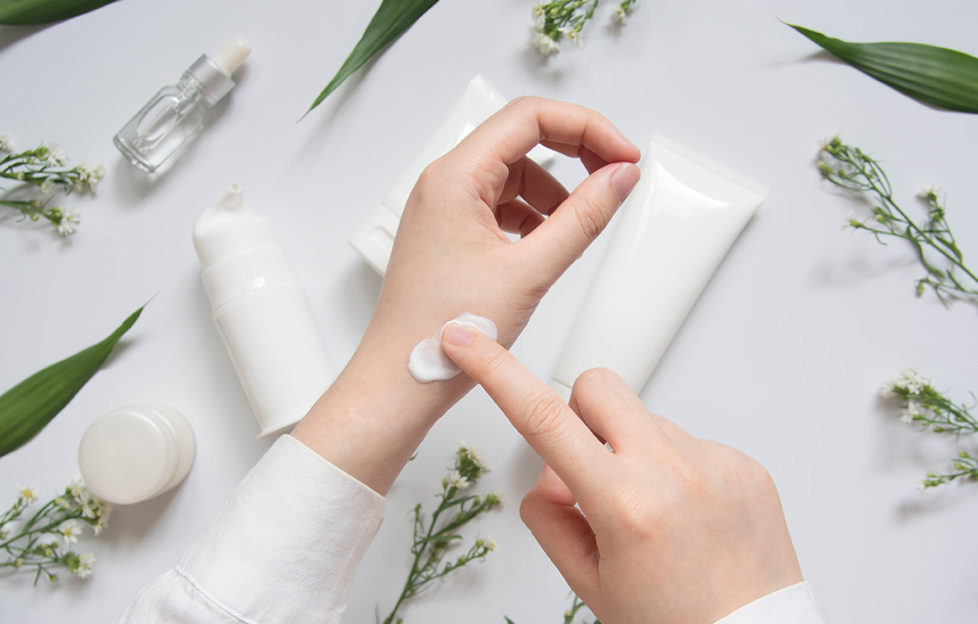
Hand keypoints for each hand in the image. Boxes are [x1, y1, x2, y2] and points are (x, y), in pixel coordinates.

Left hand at [293, 97, 639, 492]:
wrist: (401, 380)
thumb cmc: (441, 333)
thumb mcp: (529, 272)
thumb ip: (582, 219)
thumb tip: (618, 179)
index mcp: (454, 178)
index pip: (529, 117)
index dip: (585, 127)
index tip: (622, 154)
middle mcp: (445, 184)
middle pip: (522, 138)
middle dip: (575, 152)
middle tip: (616, 176)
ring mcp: (446, 209)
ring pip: (515, 174)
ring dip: (556, 191)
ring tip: (581, 224)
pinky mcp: (451, 233)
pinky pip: (502, 205)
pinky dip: (535, 216)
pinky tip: (551, 243)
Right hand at [441, 327, 803, 623]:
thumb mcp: (588, 581)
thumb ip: (551, 515)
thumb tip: (553, 471)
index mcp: (625, 505)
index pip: (542, 418)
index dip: (496, 370)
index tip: (468, 338)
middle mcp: (672, 473)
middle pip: (598, 387)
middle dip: (580, 414)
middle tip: (591, 468)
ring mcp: (714, 463)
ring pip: (646, 420)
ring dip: (634, 452)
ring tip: (655, 514)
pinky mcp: (744, 463)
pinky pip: (690, 442)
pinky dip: (677, 470)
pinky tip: (689, 516)